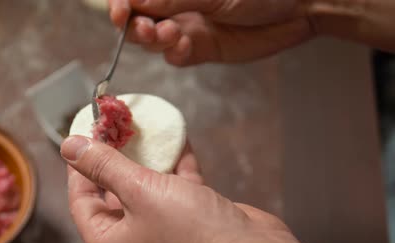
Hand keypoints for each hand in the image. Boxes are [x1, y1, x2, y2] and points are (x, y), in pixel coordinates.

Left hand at [61, 135, 295, 242]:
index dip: (79, 166)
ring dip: (147, 160)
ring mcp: (163, 235)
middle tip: (113, 127)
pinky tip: (178, 139)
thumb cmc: (189, 231)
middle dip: (114, 159)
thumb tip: (68, 146)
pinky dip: (177, 168)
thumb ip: (104, 165)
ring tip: (141, 128)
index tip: (83, 135)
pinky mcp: (192, 225)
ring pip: (147, 191)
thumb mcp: (140, 191)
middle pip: (113, 194)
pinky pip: (176, 192)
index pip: (81, 201)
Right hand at [108, 0, 314, 65]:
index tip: (120, 12)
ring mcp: (187, 27)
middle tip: (149, 28)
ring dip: (154, 40)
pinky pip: (176, 57)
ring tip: (172, 34)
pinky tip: (185, 46)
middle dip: (135, 26)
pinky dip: (174, 54)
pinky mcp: (201, 49)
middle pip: (137, 19)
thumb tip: (138, 2)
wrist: (300, 6)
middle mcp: (175, 5)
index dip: (121, 4)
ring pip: (152, 41)